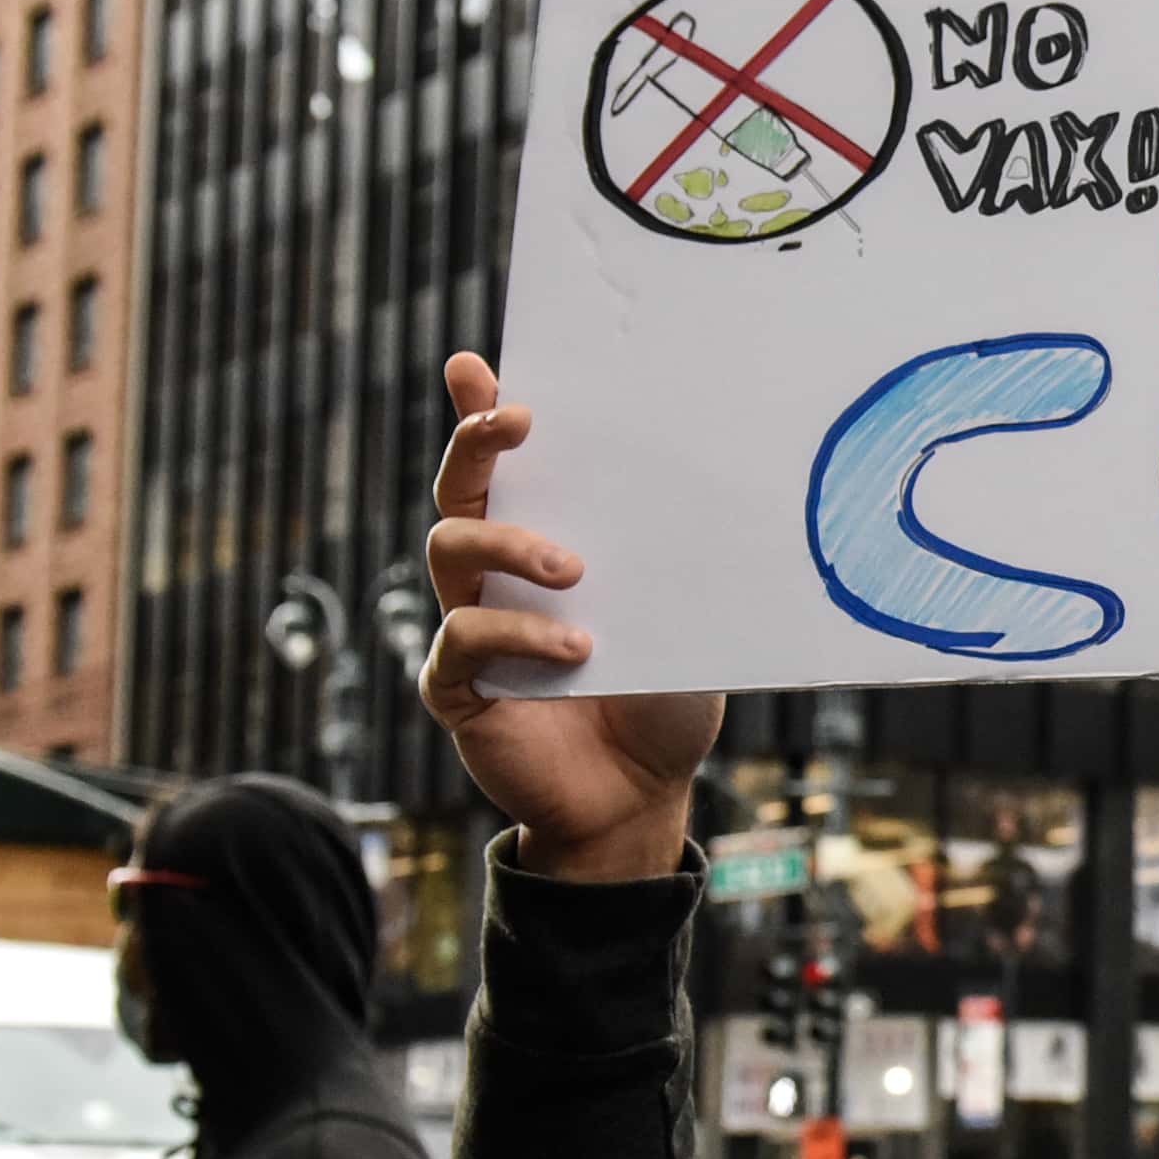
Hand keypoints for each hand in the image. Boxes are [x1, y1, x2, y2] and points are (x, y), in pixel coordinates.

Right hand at [421, 351, 724, 879]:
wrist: (643, 793)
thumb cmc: (662, 693)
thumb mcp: (679, 613)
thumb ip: (668, 554)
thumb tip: (708, 479)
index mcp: (543, 541)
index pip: (504, 464)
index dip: (479, 409)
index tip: (475, 365)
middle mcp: (494, 575)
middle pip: (460, 488)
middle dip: (478, 443)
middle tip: (519, 422)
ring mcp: (469, 627)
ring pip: (450, 550)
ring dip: (511, 545)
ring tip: (576, 570)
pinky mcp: (459, 688)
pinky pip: (463, 643)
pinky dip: (518, 637)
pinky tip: (575, 649)